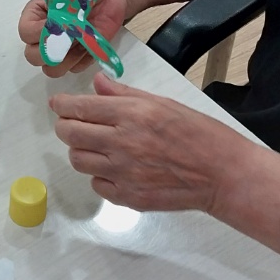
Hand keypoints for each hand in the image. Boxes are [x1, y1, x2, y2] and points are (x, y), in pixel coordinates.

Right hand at [19, 0, 131, 76]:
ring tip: (82, 38)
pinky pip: (75, 69)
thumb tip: (57, 24)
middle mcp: (44, 34)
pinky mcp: (78, 57)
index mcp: (35, 15)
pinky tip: (91, 41)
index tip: (57, 24)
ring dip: (68, 58)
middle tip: (70, 37)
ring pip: (52, 69)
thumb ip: (59, 6)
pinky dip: (83, 59)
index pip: (25, 33)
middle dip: (52, 51)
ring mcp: (61, 48)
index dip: (38, 33)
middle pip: (33, 57)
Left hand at [50, 72, 264, 212]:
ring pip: (78, 160)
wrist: (221, 173)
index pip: (79, 108)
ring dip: (81, 151)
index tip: (58, 104)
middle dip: (66, 126)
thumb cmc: (198, 133)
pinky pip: (97, 185)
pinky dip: (100, 176)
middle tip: (72, 124)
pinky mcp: (128, 197)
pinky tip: (115, 169)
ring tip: (95, 147)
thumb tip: (97, 82)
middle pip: (70, 134)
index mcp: (131, 115)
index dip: (62, 105)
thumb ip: (124, 94)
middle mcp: (122, 143)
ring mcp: (123, 173)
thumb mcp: (163, 103)